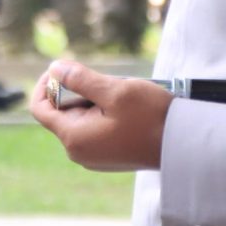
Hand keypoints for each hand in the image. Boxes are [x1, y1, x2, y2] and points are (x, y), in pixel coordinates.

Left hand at [29, 59, 169, 172]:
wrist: (184, 145)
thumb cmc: (151, 118)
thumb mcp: (115, 90)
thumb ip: (81, 79)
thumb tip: (54, 68)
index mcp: (74, 138)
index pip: (40, 108)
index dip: (45, 84)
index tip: (62, 68)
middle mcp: (79, 152)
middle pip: (62, 112)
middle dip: (78, 91)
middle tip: (107, 82)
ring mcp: (94, 157)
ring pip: (81, 119)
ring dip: (95, 100)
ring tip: (122, 95)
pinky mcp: (108, 156)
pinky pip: (95, 129)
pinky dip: (104, 113)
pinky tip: (128, 109)